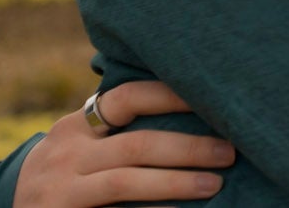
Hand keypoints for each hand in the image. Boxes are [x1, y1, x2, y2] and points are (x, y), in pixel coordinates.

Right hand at [12, 80, 236, 205]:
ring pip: (125, 183)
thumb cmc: (61, 175)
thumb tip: (187, 99)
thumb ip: (113, 126)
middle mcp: (65, 156)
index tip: (213, 97)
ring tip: (214, 185)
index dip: (171, 94)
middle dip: (188, 148)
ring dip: (175, 183)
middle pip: (136, 145)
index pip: (127, 98)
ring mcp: (60, 192)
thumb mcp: (76, 145)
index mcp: (75, 128)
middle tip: (228, 152)